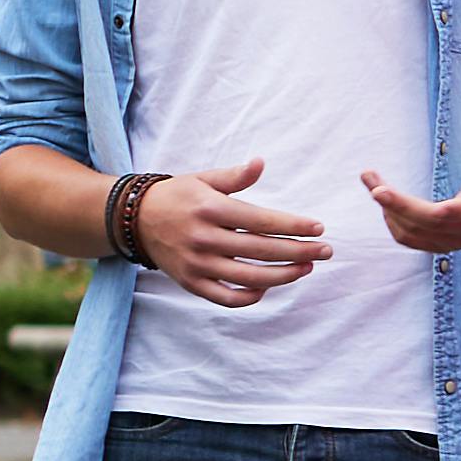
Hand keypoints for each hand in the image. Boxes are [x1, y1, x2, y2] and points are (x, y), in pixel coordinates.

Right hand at [133, 157, 321, 302]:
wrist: (134, 219)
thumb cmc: (177, 196)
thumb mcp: (203, 179)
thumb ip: (235, 176)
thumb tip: (261, 163)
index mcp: (210, 209)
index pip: (261, 221)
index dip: (293, 226)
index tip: (319, 228)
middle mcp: (204, 238)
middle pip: (261, 251)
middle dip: (299, 251)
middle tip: (326, 251)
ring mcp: (197, 264)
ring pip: (249, 277)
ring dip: (284, 276)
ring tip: (306, 268)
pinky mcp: (190, 283)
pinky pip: (226, 298)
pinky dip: (250, 296)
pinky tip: (268, 285)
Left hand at [367, 132, 460, 253]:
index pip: (447, 214)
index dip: (412, 207)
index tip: (382, 192)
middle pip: (422, 225)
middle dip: (393, 204)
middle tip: (371, 180)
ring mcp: (453, 239)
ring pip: (410, 234)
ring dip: (387, 209)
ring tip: (372, 179)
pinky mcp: (441, 241)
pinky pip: (410, 237)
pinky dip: (392, 220)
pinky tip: (384, 198)